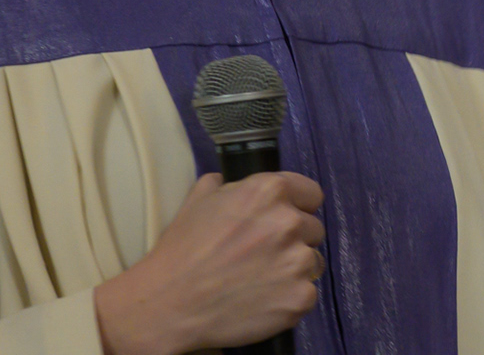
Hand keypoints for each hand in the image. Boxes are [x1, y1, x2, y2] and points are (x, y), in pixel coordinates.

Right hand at [94, 171, 324, 354]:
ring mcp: (298, 261)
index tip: (282, 221)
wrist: (171, 303)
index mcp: (269, 191)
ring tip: (261, 280)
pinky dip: (290, 298)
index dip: (298, 207)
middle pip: (313, 228)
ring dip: (294, 269)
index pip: (311, 194)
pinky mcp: (300, 297)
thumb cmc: (182, 250)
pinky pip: (307, 293)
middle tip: (264, 255)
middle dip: (293, 240)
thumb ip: (225, 185)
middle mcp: (289, 221)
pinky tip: (263, 300)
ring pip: (312, 261)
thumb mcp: (198, 200)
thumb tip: (230, 181)